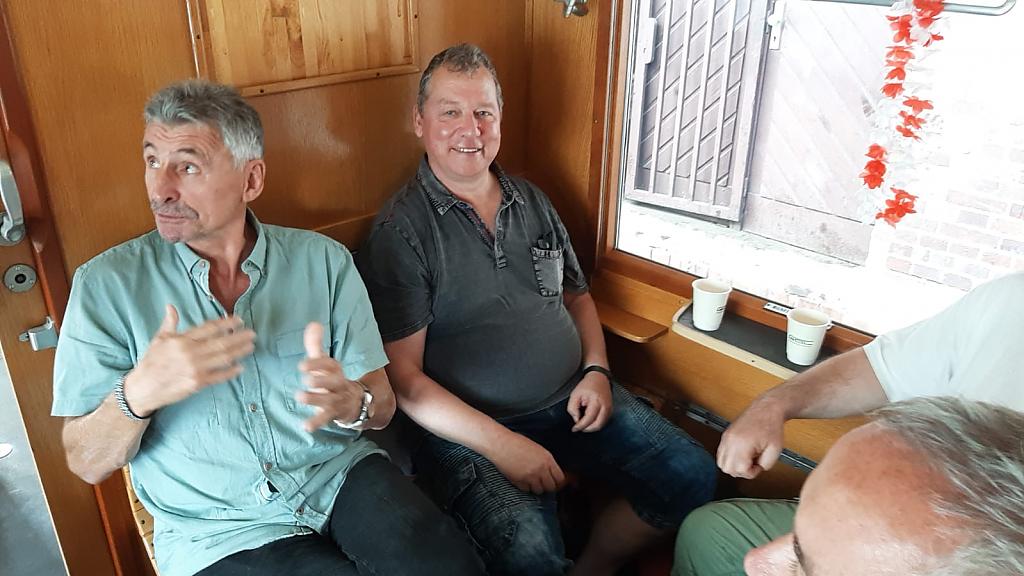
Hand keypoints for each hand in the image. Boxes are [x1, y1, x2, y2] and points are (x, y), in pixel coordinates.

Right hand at [125, 304, 255, 415]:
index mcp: (182, 340)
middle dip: (239, 337)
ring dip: (239, 351)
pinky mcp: (197, 383)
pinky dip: (230, 371)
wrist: (143, 388)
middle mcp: (190, 353)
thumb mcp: (159, 339)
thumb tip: (171, 307)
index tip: (239, 320)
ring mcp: (195, 369)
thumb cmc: (151, 362)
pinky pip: (219, 376)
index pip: (209, 328)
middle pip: (221, 342)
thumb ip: (169, 323)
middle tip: (252, 333)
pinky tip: (240, 367)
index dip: (226, 323)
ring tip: (251, 346)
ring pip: (223, 358)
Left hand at [294, 322, 365, 431]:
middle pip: (333, 382)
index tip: (302, 365)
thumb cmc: (333, 379)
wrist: (356, 402)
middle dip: (320, 380)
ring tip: (300, 396)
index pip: (330, 365)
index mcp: (335, 370)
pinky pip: (325, 419)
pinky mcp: (333, 414)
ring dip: (315, 399)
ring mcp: (336, 400)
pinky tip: (305, 426)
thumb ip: (316, 344)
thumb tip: (313, 323)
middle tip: (306, 380)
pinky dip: (316, 423)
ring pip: (328, 400)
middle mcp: (338, 384)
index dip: (317, 364)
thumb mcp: (325, 362)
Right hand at [487, 432, 565, 493]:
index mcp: (547, 459)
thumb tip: (551, 471)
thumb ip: (546, 461)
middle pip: (551, 487)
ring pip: (539, 490)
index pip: (560, 478)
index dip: (558, 481)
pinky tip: (522, 479)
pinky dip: (525, 487)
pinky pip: (527, 490)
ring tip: (531, 480)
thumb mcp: (537, 448)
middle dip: (547, 486)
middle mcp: (540, 469)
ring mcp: (530, 477)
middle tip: (543, 483)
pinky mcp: (519, 482)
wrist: (500, 443)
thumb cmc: (516, 442)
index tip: (555, 482)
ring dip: (536, 487)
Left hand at [567, 372, 611, 431]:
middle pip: (598, 425)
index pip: (589, 419)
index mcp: (596, 401)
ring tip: (584, 422)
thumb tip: (576, 419)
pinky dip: (596, 423)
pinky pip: (604, 421)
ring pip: (601, 425)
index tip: (575, 428)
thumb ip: (572, 408)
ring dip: (592, 427)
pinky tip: (590, 420)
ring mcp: (609, 408)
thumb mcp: (575, 394)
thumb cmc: (588, 384)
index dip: (581, 426)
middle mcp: (605, 406)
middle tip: (579, 427)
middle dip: (587, 429)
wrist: (599, 377)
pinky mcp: (610, 409)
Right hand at [716, 400, 785, 478]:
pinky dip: (729, 458)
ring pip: (721, 463)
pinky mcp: (725, 436)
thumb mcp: (775, 450)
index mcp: (743, 444)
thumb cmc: (771, 425)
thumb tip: (756, 469)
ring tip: (746, 460)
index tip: (758, 466)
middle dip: (741, 471)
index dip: (751, 472)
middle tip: (752, 464)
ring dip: (733, 466)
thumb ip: (766, 465)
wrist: (767, 409)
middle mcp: (731, 441)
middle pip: (727, 468)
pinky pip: (720, 454)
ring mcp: (726, 438)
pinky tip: (741, 455)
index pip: (740, 469)